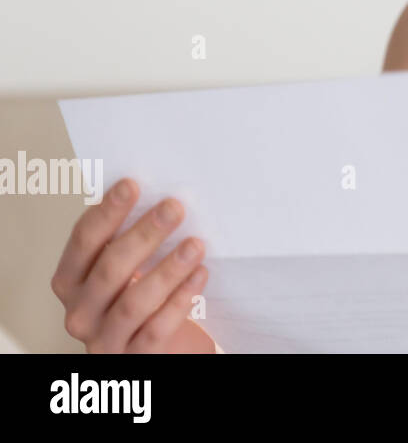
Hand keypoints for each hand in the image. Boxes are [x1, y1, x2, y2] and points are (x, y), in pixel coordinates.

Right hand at [51, 177, 213, 352]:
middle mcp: (80, 311)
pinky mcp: (134, 358)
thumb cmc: (140, 295)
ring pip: (133, 303)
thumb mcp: (126, 268)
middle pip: (109, 269)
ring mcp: (104, 338)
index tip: (132, 185)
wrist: (155, 346)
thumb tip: (160, 193)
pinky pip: (156, 330)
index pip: (83, 241)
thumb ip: (130, 238)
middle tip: (174, 208)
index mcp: (71, 280)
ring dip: (167, 270)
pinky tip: (200, 276)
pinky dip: (180, 301)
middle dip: (144, 235)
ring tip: (196, 244)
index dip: (106, 212)